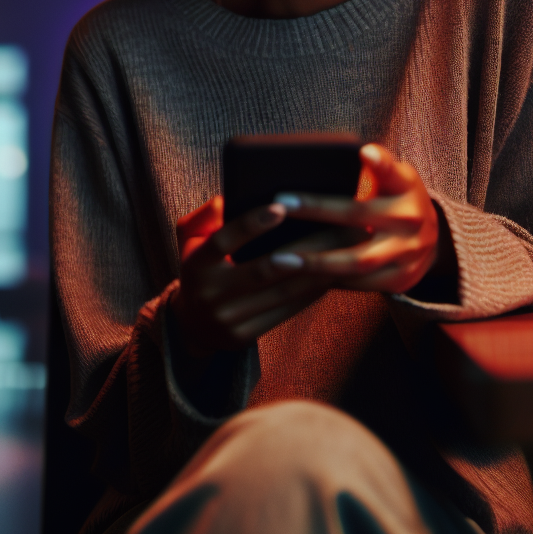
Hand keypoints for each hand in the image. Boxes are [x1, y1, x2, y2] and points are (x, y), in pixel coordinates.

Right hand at [168, 195, 331, 361]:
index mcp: (196, 263)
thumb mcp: (192, 238)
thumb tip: (231, 198)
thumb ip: (208, 215)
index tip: (281, 207)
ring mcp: (227, 318)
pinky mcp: (242, 336)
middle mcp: (209, 293)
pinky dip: (308, 294)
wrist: (192, 325)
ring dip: (314, 273)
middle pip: (262, 270)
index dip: (251, 225)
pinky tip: (328, 277)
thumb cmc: (202, 268)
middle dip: (303, 248)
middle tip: (335, 229)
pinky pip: (284, 312)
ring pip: (280, 293)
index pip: (223, 241)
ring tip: (340, 251)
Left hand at [277, 144, 442, 293]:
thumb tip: (361, 152)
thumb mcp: (397, 177)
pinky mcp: (399, 280)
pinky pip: (358, 283)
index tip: (363, 152)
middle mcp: (412, 220)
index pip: (393, 172)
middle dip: (317, 210)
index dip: (380, 163)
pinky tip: (298, 277)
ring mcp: (408, 254)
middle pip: (359, 215)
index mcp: (407, 188)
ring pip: (356, 261)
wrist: (431, 242)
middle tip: (279, 207)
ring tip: (278, 259)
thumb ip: (380, 165)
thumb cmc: (398, 199)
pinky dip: (327, 280)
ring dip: (315, 261)